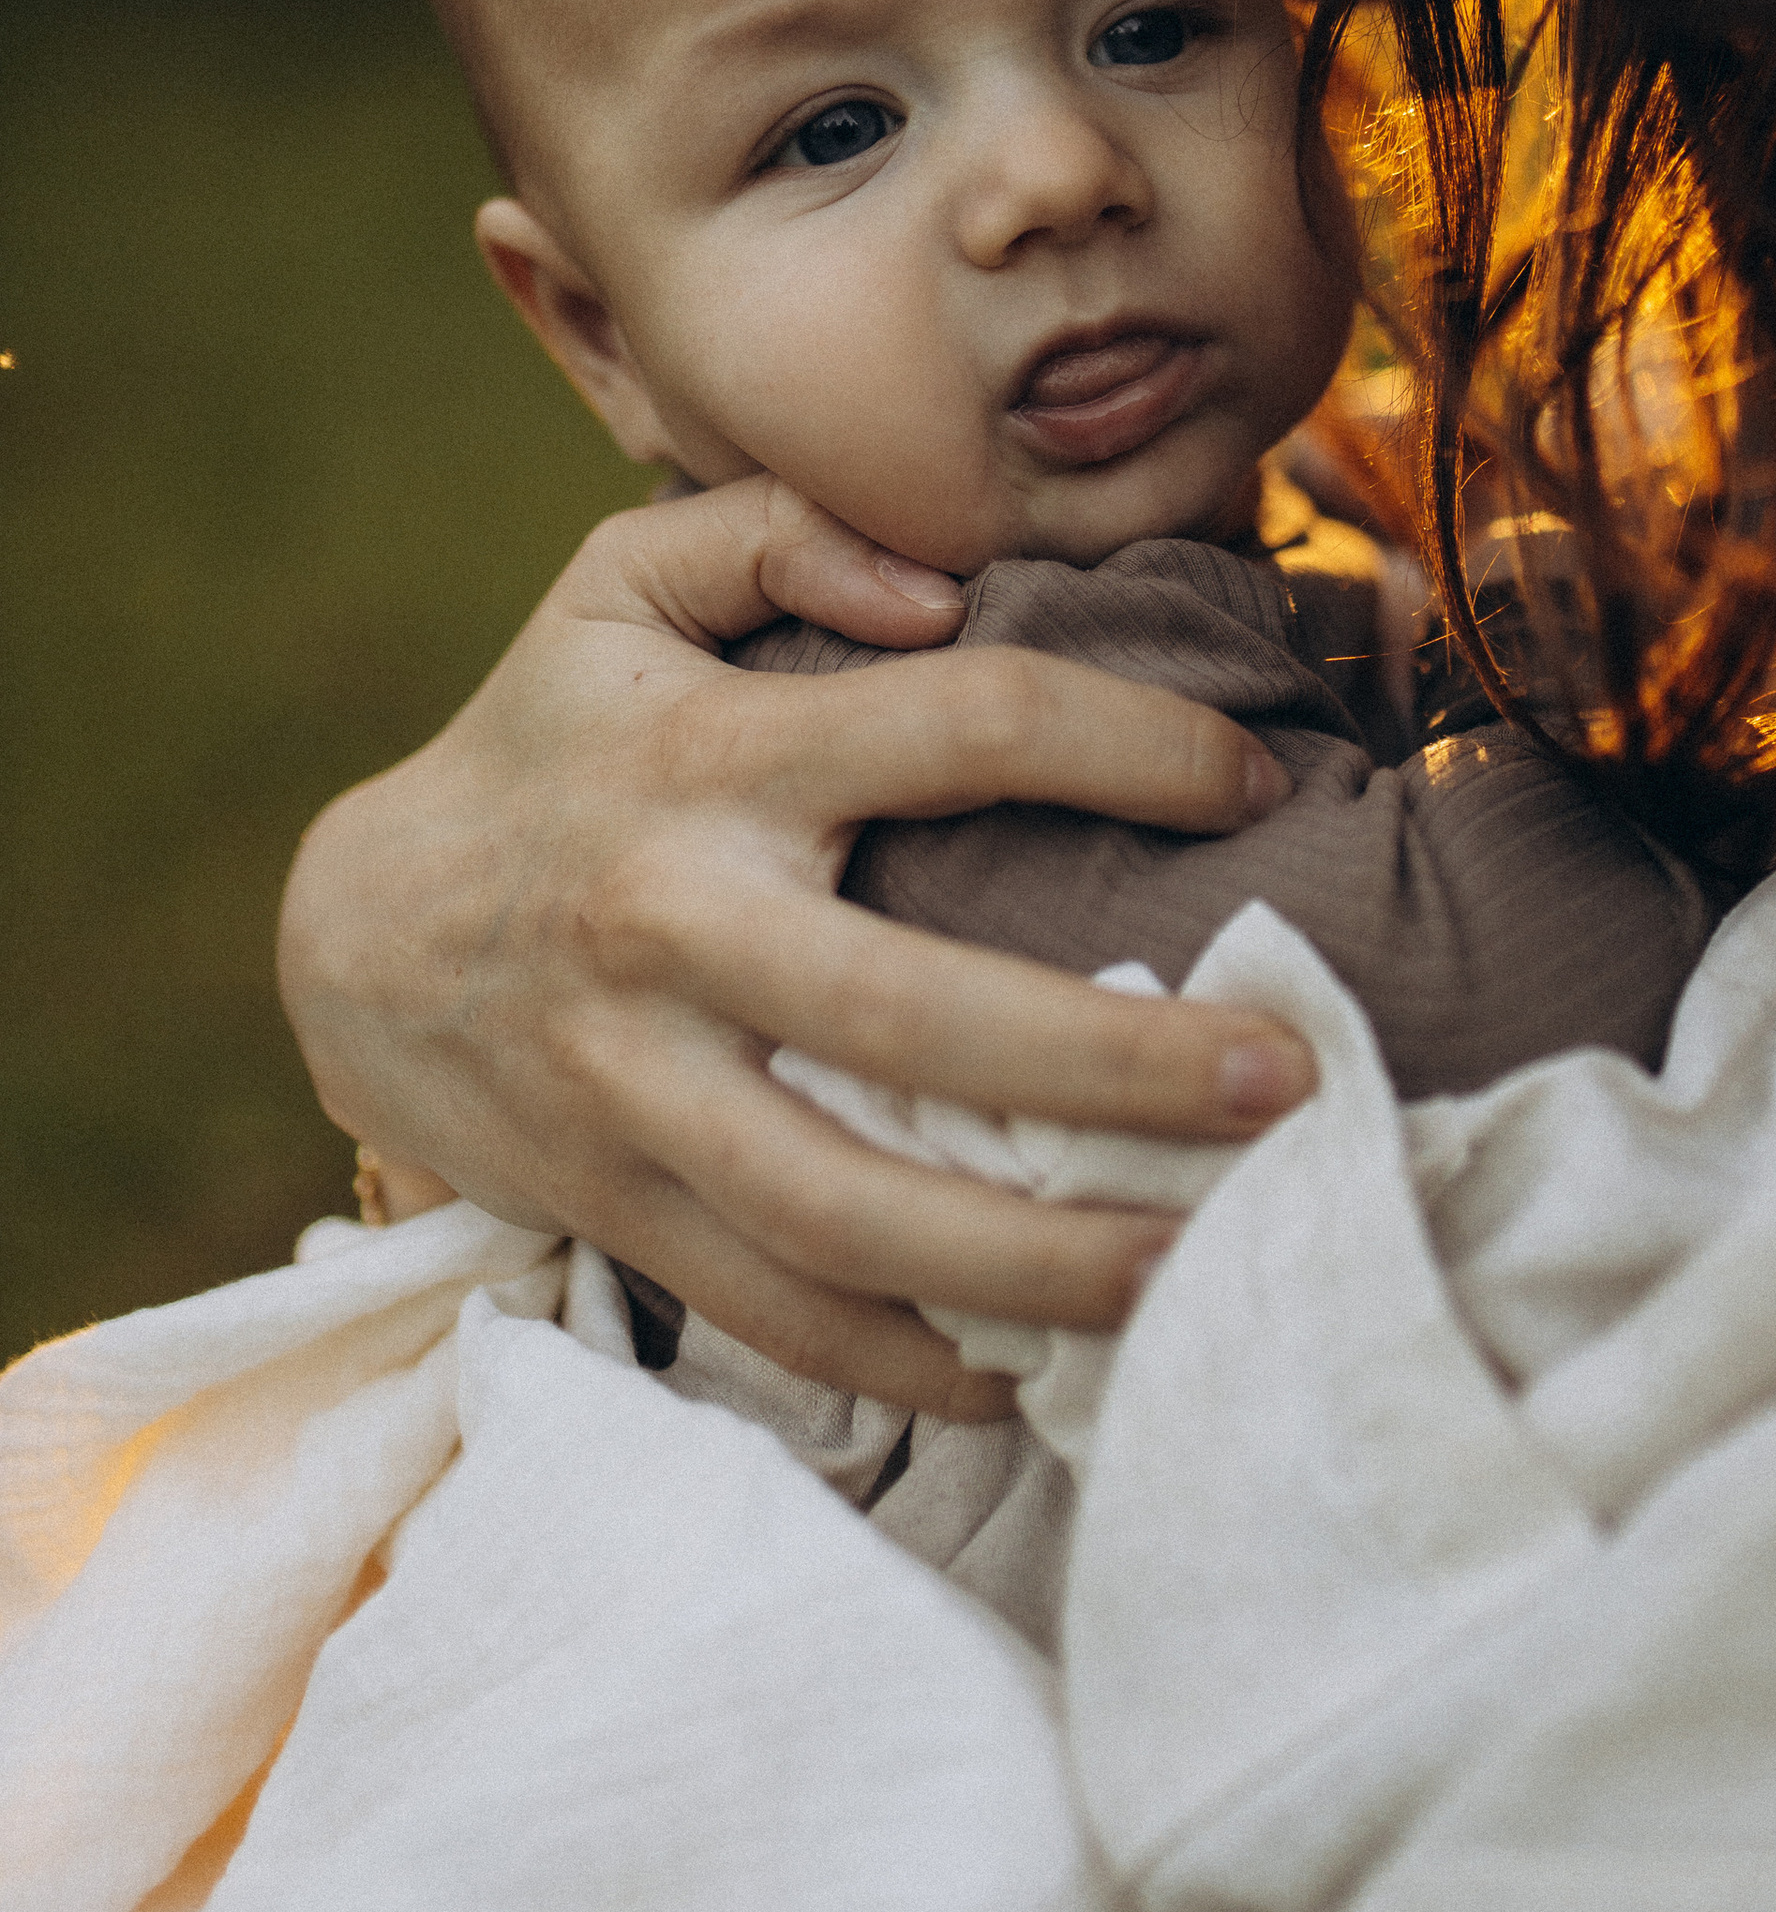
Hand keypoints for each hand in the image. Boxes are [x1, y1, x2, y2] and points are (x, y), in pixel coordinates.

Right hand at [279, 477, 1311, 1413]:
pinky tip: (1041, 1379)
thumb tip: (942, 582)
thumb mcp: (623, 588)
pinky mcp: (619, 1210)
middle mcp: (676, 928)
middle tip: (1291, 1083)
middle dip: (1117, 1063)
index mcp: (712, 756)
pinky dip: (908, 1364)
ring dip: (1038, 1262)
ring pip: (851, 1211)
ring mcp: (640, 1091)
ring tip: (1204, 1273)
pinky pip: (777, 1315)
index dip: (1130, 745)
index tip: (1257, 782)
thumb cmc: (548, 742)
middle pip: (920, 1016)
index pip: (961, 728)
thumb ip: (775, 532)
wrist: (348, 936)